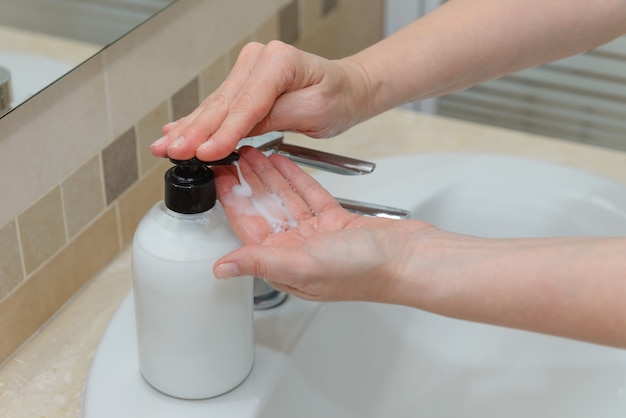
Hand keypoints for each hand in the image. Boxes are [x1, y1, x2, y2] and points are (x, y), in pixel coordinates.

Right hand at [151, 41, 371, 161]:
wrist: (346, 90)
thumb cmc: (337, 98)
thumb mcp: (313, 111)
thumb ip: (274, 118)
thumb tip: (236, 132)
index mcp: (279, 61)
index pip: (246, 104)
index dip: (224, 132)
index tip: (205, 153)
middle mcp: (259, 60)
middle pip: (223, 104)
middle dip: (196, 132)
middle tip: (172, 152)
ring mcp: (249, 70)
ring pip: (216, 106)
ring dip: (190, 129)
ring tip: (165, 146)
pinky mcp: (245, 84)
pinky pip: (220, 107)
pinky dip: (198, 122)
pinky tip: (176, 130)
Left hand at [212, 147, 436, 301]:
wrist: (409, 258)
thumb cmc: (364, 271)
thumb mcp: (305, 265)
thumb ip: (261, 262)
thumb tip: (221, 268)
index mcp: (285, 265)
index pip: (248, 228)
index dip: (231, 201)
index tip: (218, 177)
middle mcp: (297, 250)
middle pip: (264, 210)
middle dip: (247, 183)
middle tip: (230, 156)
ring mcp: (317, 234)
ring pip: (285, 199)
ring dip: (268, 176)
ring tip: (250, 152)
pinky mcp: (336, 220)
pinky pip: (309, 195)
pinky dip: (295, 177)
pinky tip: (281, 161)